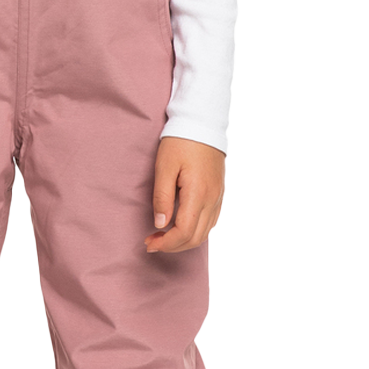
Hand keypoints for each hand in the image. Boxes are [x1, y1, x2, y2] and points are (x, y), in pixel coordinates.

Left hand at [145, 136, 225, 252]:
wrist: (202, 123)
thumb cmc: (180, 142)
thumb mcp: (164, 167)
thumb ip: (162, 197)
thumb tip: (160, 224)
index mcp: (198, 193)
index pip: (184, 232)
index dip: (166, 243)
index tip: (149, 242)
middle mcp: (212, 199)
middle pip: (196, 237)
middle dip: (173, 246)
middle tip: (152, 242)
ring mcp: (218, 196)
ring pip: (205, 232)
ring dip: (184, 240)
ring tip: (163, 236)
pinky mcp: (219, 192)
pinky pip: (211, 221)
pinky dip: (196, 231)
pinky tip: (181, 226)